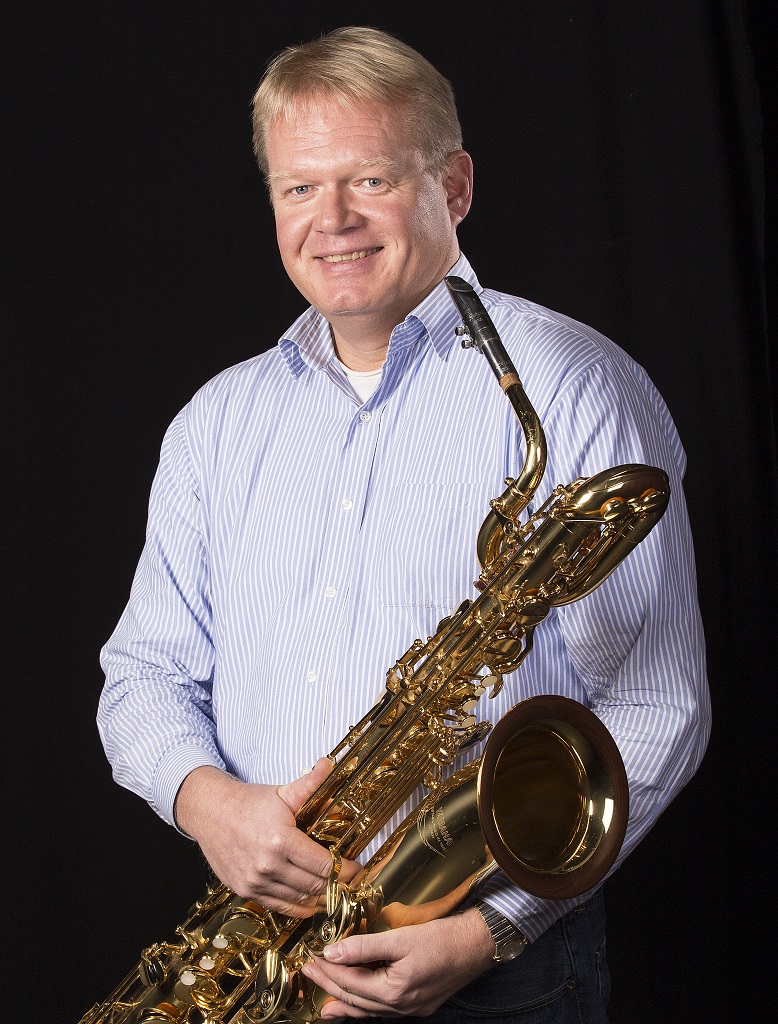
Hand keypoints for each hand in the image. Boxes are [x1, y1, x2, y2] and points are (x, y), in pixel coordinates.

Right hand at [174, 759, 359, 915]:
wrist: (209, 812)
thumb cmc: (248, 802)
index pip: (323, 865)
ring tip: (338, 896)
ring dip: (321, 901)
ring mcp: (255, 882)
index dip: (346, 871)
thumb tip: (330, 763)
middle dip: (338, 887)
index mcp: (281, 840)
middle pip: (314, 886)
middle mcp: (268, 866)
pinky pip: (279, 907)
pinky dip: (299, 908)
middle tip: (353, 884)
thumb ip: (309, 783)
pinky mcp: (245, 890)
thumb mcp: (281, 792)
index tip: (358, 870)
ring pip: (299, 900)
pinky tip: (313, 903)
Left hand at [301, 908, 495, 1017]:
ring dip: (344, 1002)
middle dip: (329, 986)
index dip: (326, 970)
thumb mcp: (400, 938)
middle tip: (308, 974)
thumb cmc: (442, 939)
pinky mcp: (417, 1004)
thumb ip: (363, 947)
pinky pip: (382, 1010)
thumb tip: (332, 952)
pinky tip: (358, 1004)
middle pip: (355, 998)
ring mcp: (409, 1009)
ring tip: (324, 1003)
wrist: (476, 946)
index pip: (349, 982)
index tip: (309, 959)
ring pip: (368, 1010)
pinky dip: (365, 1006)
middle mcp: (399, 1007)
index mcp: (393, 992)